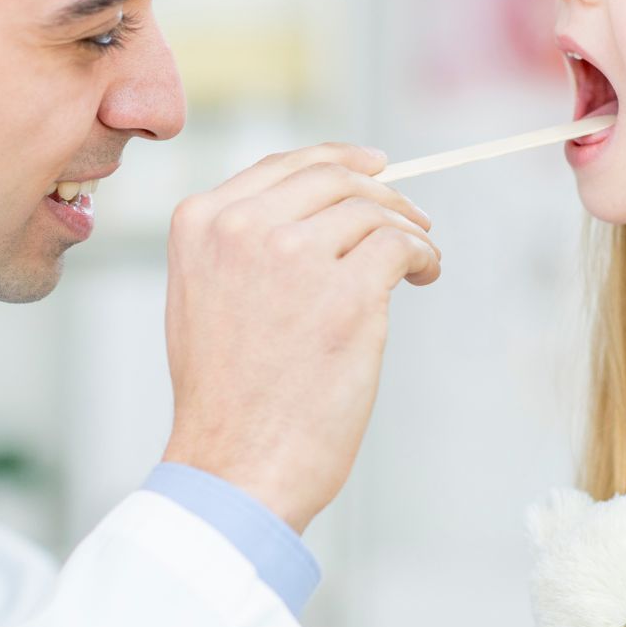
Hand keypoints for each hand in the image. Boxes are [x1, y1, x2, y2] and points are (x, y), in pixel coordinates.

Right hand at [161, 143, 440, 531]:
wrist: (234, 465)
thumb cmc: (225, 397)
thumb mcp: (202, 296)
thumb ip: (241, 244)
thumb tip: (317, 211)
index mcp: (201, 223)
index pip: (283, 166)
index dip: (337, 162)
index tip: (373, 169)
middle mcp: (243, 228)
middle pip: (334, 179)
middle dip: (382, 193)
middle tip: (411, 217)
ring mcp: (295, 258)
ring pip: (372, 212)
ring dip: (408, 230)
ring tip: (419, 260)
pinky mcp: (349, 295)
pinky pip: (401, 248)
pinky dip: (422, 256)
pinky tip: (424, 275)